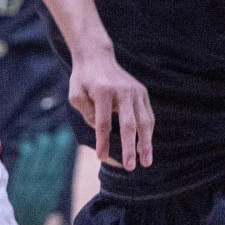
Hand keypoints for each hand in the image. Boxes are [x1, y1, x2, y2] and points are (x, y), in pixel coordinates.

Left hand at [68, 45, 153, 170]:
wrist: (97, 57)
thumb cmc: (83, 79)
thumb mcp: (75, 94)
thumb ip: (87, 113)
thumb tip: (102, 131)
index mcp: (103, 91)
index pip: (103, 122)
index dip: (102, 141)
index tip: (101, 157)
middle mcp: (122, 91)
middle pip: (128, 124)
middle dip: (130, 148)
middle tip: (130, 167)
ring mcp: (135, 91)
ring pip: (144, 121)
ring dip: (146, 144)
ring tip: (146, 162)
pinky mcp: (142, 92)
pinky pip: (148, 116)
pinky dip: (148, 133)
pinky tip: (145, 148)